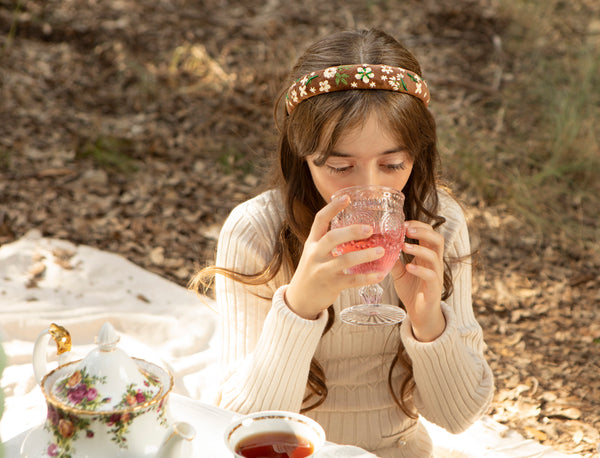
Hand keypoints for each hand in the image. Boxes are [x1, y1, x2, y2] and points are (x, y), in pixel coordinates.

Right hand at [285, 196, 386, 319]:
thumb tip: (354, 226)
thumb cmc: (313, 271)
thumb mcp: (314, 253)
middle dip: (351, 231)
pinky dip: (367, 277)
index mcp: (312, 242)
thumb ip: (328, 241)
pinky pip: (352, 280)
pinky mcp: (331, 286)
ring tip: (381, 251)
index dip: (332, 207)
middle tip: (370, 229)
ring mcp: (322, 271)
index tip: (347, 197)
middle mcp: (315, 254)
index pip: (319, 220)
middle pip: (332, 238)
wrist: (300, 299)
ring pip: (344, 260)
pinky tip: (380, 274)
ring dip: (364, 255)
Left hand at [391, 221, 445, 340]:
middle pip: (438, 240)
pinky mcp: (435, 288)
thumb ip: (394, 260)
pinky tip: (409, 267)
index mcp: (427, 256)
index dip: (419, 226)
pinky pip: (431, 275)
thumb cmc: (412, 291)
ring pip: (435, 256)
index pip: (429, 234)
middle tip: (407, 229)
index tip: (403, 223)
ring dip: (419, 249)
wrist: (420, 314)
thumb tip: (379, 247)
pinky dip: (420, 269)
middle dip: (423, 232)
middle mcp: (434, 263)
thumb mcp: (400, 273)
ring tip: (404, 246)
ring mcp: (436, 275)